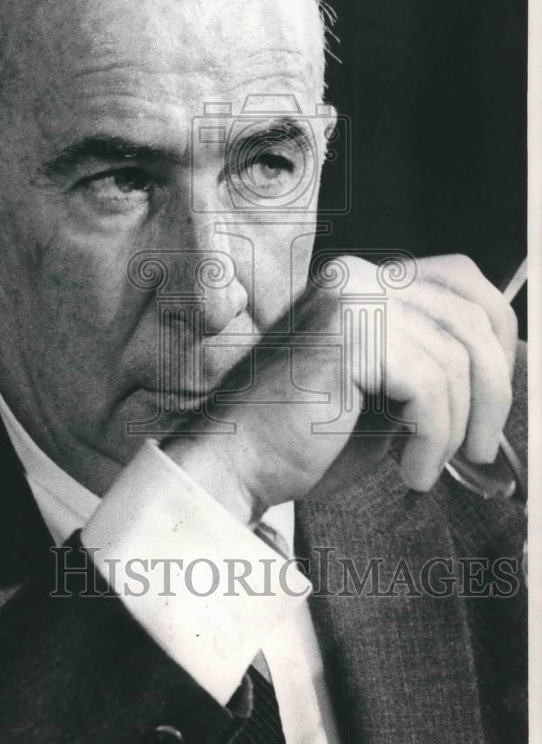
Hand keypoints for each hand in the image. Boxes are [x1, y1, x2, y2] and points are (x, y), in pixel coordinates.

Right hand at [163, 254, 516, 526]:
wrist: (236, 461)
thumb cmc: (305, 436)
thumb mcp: (385, 389)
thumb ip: (433, 364)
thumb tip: (506, 372)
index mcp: (364, 280)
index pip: (462, 279)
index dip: (498, 336)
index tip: (494, 396)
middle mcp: (358, 276)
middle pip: (472, 315)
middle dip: (493, 390)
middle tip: (477, 447)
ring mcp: (351, 299)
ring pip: (457, 358)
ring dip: (456, 427)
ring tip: (426, 463)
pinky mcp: (346, 333)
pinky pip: (429, 387)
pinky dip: (432, 439)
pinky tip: (410, 467)